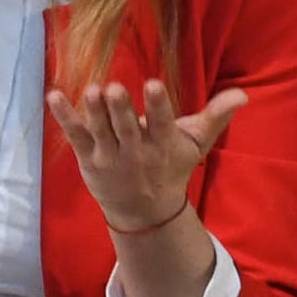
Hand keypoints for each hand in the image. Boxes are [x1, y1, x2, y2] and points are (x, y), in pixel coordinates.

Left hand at [47, 78, 248, 234]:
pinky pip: (75, 136)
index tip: (152, 84)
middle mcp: (135, 151)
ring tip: (90, 90)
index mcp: (162, 144)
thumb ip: (216, 117)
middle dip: (120, 109)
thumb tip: (243, 94)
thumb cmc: (172, 168)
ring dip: (94, 111)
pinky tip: (54, 96)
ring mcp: (109, 156)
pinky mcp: (88, 158)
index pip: (160, 122)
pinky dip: (64, 117)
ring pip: (100, 131)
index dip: (156, 105)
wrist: (144, 211)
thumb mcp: (197, 145)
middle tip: (115, 88)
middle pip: (126, 128)